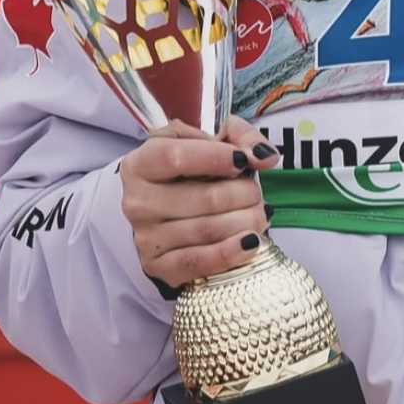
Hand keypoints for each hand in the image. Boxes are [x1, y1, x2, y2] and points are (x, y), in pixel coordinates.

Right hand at [119, 115, 278, 288]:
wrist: (164, 211)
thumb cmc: (189, 170)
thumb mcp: (209, 139)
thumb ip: (239, 137)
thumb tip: (265, 156)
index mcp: (141, 163)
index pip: (176, 157)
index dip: (216, 157)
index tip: (242, 161)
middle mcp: (138, 201)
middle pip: (205, 197)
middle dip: (244, 193)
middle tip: (256, 192)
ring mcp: (146, 237)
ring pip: (209, 230)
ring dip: (247, 220)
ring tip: (258, 213)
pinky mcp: (159, 266)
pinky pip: (200, 262)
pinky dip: (232, 252)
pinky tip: (251, 242)